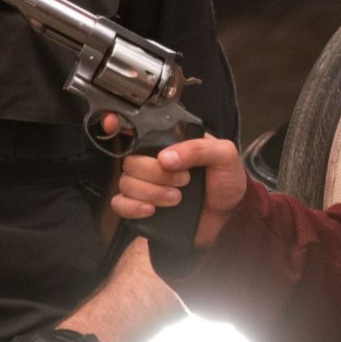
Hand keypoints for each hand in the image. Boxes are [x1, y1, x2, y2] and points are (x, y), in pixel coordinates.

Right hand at [109, 132, 246, 249]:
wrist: (229, 218)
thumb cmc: (227, 181)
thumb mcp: (224, 156)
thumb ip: (198, 149)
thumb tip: (165, 158)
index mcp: (170, 142)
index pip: (137, 129)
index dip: (119, 124)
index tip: (111, 123)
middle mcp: (153, 161)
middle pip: (131, 161)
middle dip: (154, 173)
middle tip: (183, 181)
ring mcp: (146, 184)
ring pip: (125, 182)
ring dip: (149, 191)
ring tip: (176, 199)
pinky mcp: (143, 207)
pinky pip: (120, 204)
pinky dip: (131, 207)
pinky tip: (150, 209)